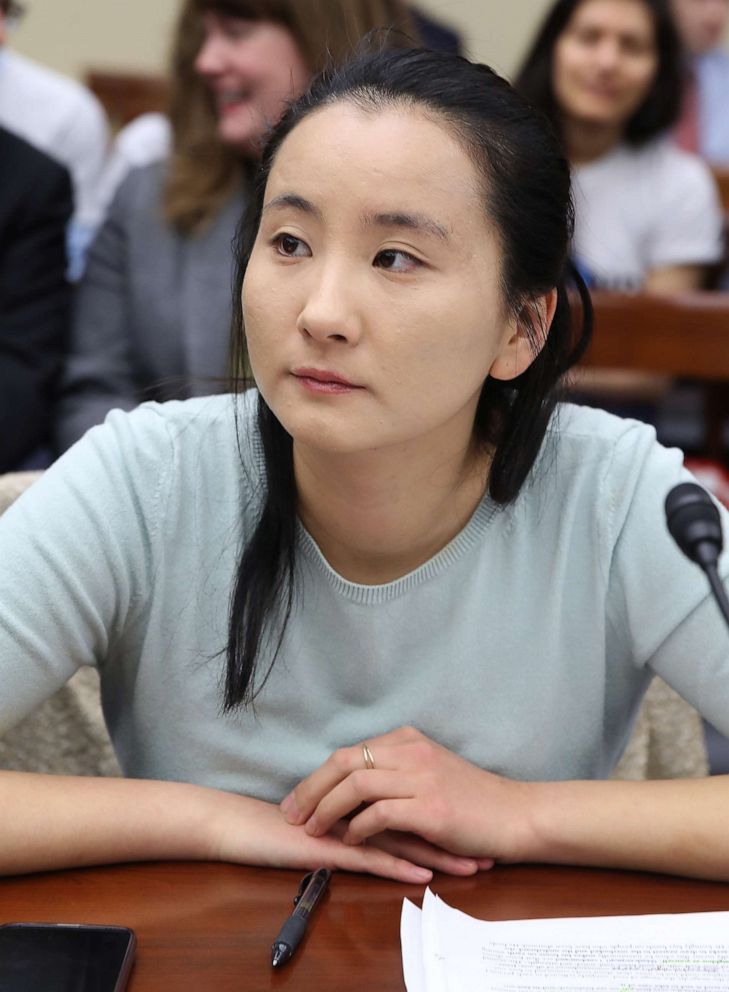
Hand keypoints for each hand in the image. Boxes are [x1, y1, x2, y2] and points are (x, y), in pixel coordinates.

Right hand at [208, 792, 482, 883]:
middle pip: (416, 818)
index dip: (446, 813)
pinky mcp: (332, 846)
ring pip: (402, 839)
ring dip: (438, 854)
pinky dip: (399, 867)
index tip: (479, 829)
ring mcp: (347, 826)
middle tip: (489, 848)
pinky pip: (371, 857)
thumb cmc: (286, 824)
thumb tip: (392, 824)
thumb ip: (360, 817)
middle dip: (454, 834)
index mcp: (363, 798)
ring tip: (472, 865)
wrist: (246, 826)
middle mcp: (360, 808)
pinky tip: (423, 876)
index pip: (412, 803)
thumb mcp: (331, 821)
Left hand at [280, 726, 532, 862]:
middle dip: (311, 789)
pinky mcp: (430, 808)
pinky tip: (349, 842)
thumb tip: (353, 785)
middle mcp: (411, 752)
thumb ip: (398, 770)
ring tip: (312, 829)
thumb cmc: (474, 799)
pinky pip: (379, 814)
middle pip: (344, 762)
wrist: (515, 815)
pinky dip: (358, 828)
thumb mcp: (432, 770)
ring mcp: (421, 778)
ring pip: (356, 785)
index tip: (299, 798)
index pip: (350, 751)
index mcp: (409, 740)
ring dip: (327, 809)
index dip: (319, 776)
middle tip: (291, 813)